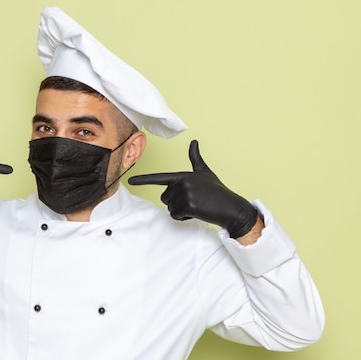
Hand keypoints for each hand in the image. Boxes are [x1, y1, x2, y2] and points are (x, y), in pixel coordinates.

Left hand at [128, 140, 257, 238]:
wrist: (230, 206)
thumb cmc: (216, 190)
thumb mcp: (204, 172)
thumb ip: (195, 158)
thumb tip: (194, 141)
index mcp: (182, 175)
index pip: (158, 178)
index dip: (143, 179)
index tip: (130, 180)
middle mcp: (181, 182)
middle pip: (164, 198)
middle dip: (176, 203)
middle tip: (194, 200)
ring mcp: (184, 193)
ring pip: (170, 208)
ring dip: (181, 211)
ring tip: (197, 205)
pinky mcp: (188, 205)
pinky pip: (176, 216)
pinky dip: (185, 217)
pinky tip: (198, 212)